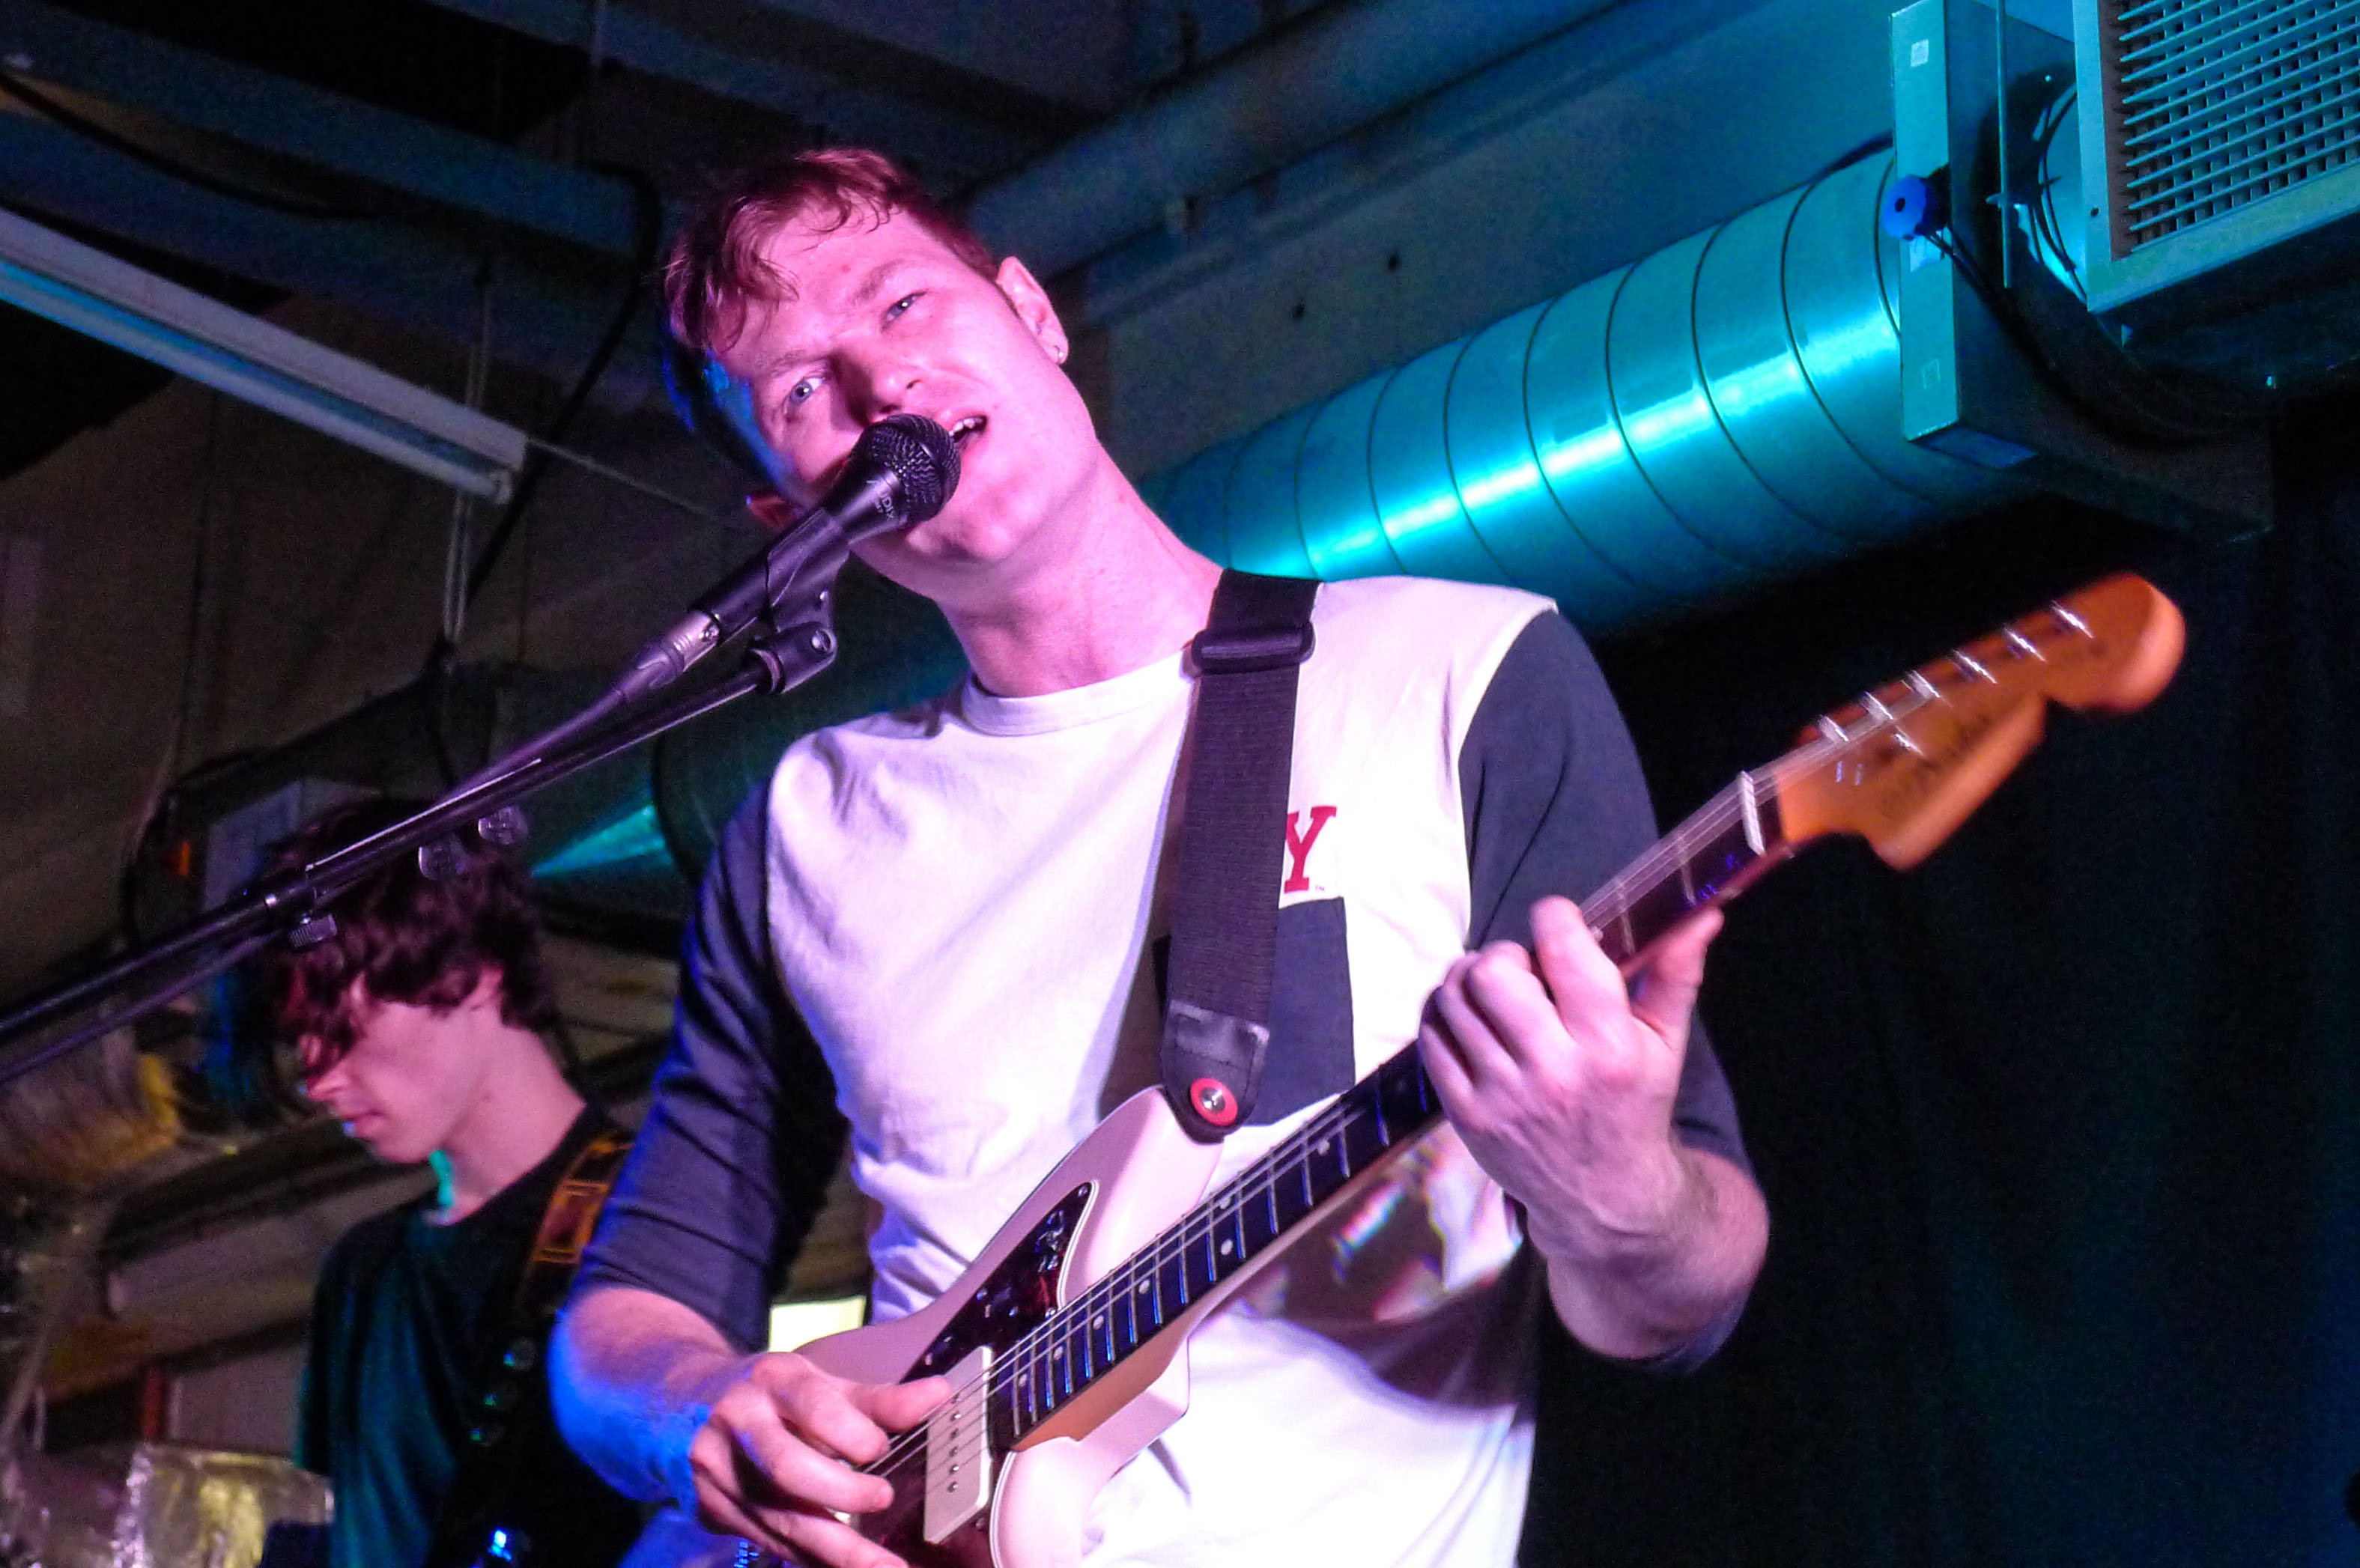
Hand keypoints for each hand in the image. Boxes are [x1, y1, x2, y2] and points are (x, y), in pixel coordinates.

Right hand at [682, 1351, 948, 1567]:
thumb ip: (878, 1399)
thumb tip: (940, 1395)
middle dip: (841, 1492)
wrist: (674, 1404)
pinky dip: (810, 1556)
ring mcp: (717, 1471)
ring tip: (884, 1566)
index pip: (814, 1406)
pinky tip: (845, 1565)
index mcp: (770, 1380)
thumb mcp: (815, 1381)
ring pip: (778, 1517)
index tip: (880, 1447)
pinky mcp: (711, 1509)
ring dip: (835, 1549)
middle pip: (787, 1467)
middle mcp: (737, 1424)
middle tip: (883, 1498)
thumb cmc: (764, 1393)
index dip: (853, 1432)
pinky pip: (768, 1540)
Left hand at [1418, 895, 1720, 1267]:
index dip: (1553, 917)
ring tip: (1491, 988)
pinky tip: (1468, 1017)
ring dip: (1467, 979)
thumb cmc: (1635, 1106)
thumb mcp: (1665, 1043)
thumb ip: (1676, 974)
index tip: (1557, 922)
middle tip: (1520, 966)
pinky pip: (1432, 1040)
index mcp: (1607, 1045)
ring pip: (1455, 1001)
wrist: (1605, 1197)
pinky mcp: (1467, 1115)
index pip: (1563, 951)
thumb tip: (1702, 914)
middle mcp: (1553, 1069)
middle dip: (1504, 953)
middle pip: (1495, 973)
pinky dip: (1443, 1015)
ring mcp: (1502, 1095)